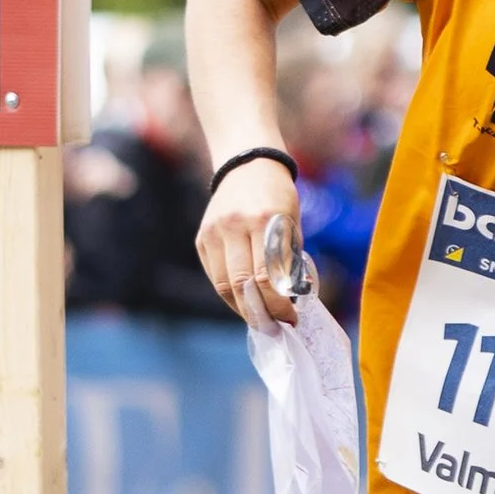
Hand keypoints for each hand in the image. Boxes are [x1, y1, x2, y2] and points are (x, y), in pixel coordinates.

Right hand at [196, 159, 301, 324]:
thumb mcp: (292, 221)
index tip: (291, 318)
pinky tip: (245, 302)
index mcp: (262, 220)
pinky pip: (215, 275)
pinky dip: (231, 294)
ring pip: (224, 284)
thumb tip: (290, 298)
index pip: (266, 275)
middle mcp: (233, 226)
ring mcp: (214, 232)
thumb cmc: (278, 195)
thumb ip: (290, 258)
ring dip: (243, 308)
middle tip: (275, 328)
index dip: (278, 304)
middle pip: (242, 284)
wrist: (246, 164)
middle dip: (260, 312)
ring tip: (261, 320)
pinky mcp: (202, 238)